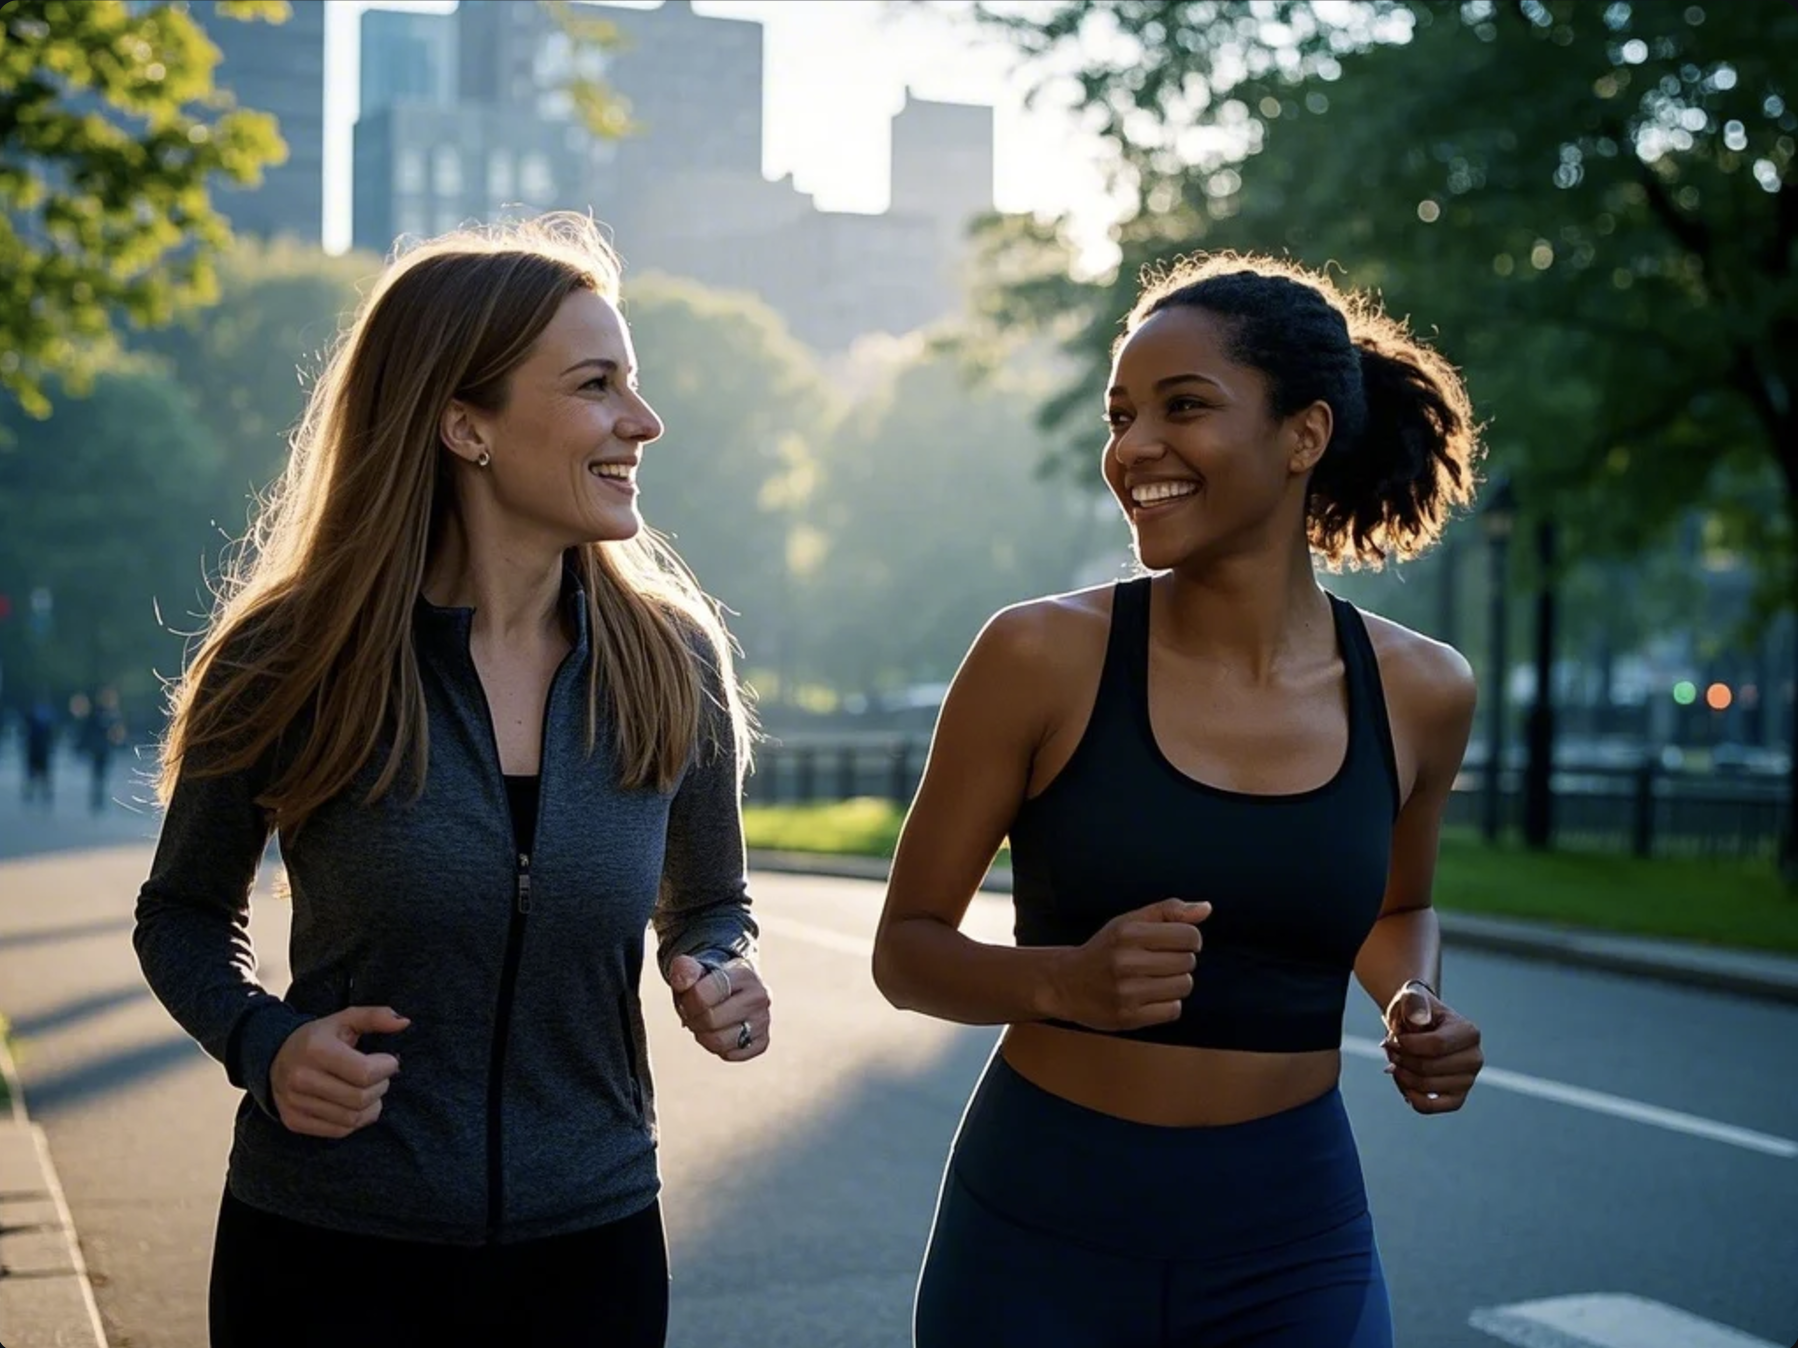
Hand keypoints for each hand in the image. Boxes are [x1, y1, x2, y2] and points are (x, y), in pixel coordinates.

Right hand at [269, 1006, 407, 1138]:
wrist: (274, 1058)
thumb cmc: (318, 1038)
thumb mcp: (344, 1020)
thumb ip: (375, 1017)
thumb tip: (404, 1022)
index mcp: (315, 1049)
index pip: (365, 1073)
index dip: (386, 1068)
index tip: (388, 1061)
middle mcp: (301, 1078)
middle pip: (361, 1098)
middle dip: (381, 1087)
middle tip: (380, 1076)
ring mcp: (295, 1103)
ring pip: (352, 1118)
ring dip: (372, 1106)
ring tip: (369, 1089)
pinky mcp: (294, 1121)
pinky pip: (339, 1131)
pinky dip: (356, 1120)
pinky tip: (355, 1104)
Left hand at [667, 955, 769, 1062]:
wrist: (735, 989)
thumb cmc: (711, 981)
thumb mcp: (697, 970)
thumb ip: (685, 970)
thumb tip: (682, 980)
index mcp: (743, 973)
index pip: (703, 995)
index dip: (687, 1001)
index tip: (688, 998)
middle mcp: (759, 996)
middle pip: (710, 1020)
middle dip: (693, 1020)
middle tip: (692, 1014)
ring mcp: (763, 1020)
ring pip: (720, 1042)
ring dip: (703, 1036)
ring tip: (705, 1025)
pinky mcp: (763, 1041)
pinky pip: (731, 1055)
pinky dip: (719, 1049)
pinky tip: (720, 1033)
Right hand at [1046, 898, 1210, 1031]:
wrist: (1066, 983)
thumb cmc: (1105, 950)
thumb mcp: (1129, 922)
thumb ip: (1168, 911)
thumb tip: (1206, 908)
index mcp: (1127, 932)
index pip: (1189, 935)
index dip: (1190, 938)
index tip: (1176, 942)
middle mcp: (1125, 961)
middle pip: (1188, 962)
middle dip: (1181, 960)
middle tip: (1159, 962)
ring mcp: (1126, 991)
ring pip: (1184, 986)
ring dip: (1176, 983)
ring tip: (1155, 979)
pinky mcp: (1128, 1016)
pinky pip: (1173, 1009)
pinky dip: (1168, 1003)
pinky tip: (1150, 997)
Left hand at [1382, 981, 1482, 1114]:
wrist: (1417, 1024)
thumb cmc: (1415, 1011)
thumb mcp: (1412, 998)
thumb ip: (1414, 1003)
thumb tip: (1420, 1021)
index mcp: (1469, 1032)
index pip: (1436, 1046)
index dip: (1407, 1044)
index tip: (1394, 1036)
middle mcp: (1474, 1058)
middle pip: (1428, 1068)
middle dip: (1401, 1059)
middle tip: (1390, 1048)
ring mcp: (1468, 1080)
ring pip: (1426, 1087)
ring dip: (1402, 1075)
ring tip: (1395, 1061)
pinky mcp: (1456, 1098)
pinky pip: (1432, 1107)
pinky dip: (1411, 1097)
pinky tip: (1403, 1082)